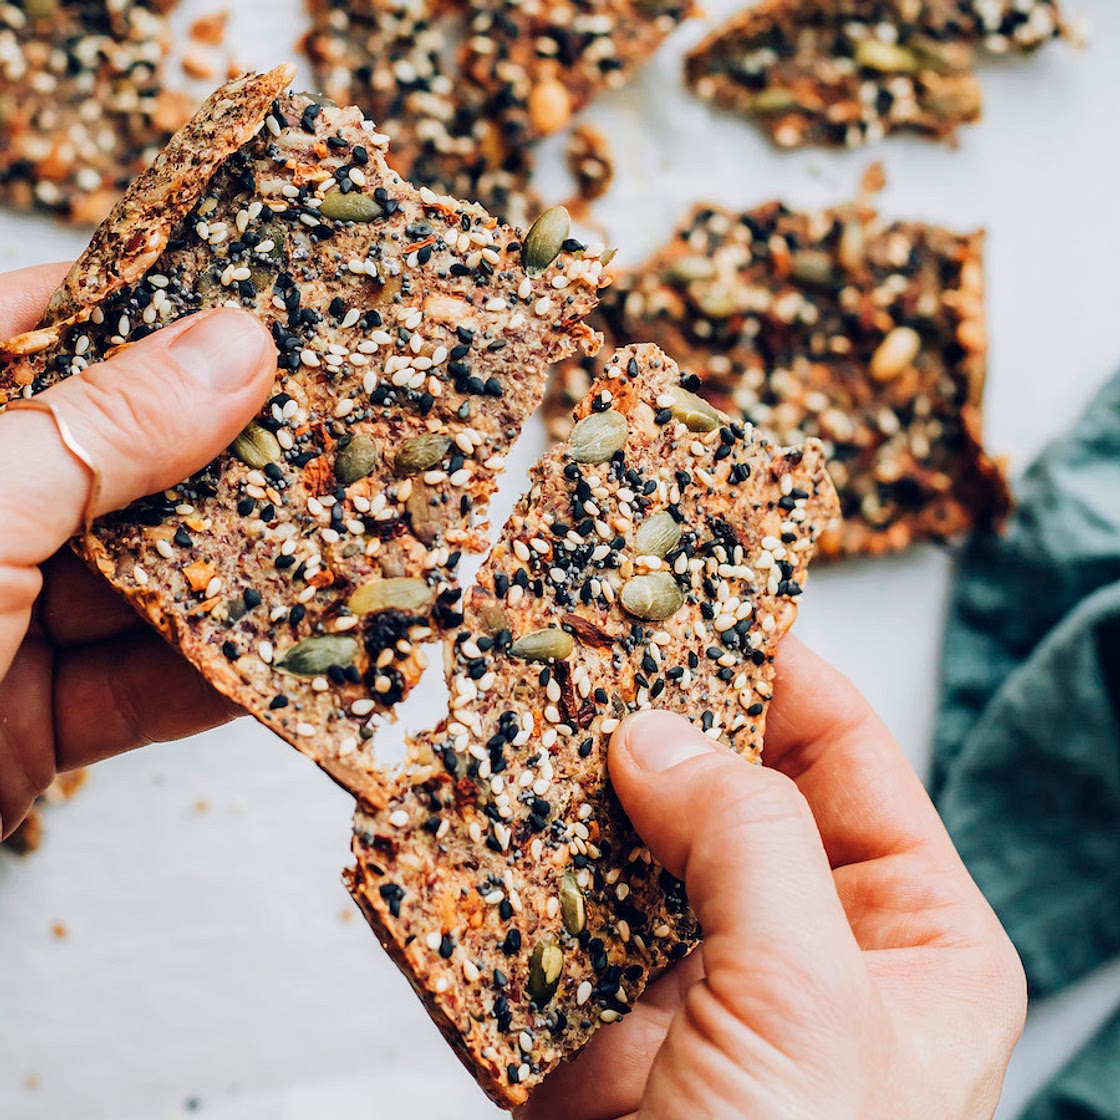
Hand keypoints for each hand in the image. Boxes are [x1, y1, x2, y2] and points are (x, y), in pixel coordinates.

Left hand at [0, 264, 275, 839]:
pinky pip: (141, 686)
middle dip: (222, 457)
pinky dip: (215, 678)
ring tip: (336, 537)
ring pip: (142, 580)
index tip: (260, 306)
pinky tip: (288, 654)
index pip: (39, 329)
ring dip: (236, 574)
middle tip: (326, 427)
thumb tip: (235, 347)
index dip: (151, 311)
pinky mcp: (29, 717)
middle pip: (114, 462)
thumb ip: (103, 429)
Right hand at [522, 637, 1025, 1119]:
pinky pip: (559, 908)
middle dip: (663, 717)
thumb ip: (747, 841)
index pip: (847, 755)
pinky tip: (480, 802)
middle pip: (729, 785)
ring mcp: (697, 979)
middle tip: (598, 632)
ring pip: (634, 841)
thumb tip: (659, 731)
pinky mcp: (604, 1019)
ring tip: (529, 694)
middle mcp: (804, 945)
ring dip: (580, 782)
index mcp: (910, 937)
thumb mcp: (809, 1004)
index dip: (782, 668)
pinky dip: (519, 860)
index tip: (710, 594)